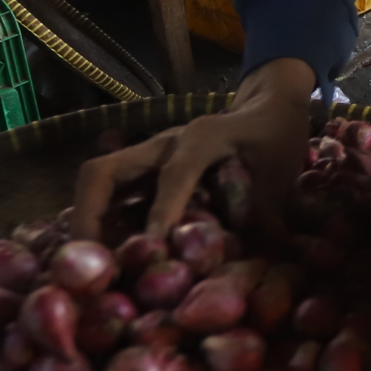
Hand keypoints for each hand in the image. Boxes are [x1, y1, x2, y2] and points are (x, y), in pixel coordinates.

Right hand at [74, 58, 316, 242]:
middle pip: (102, 172)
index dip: (162, 213)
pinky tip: (110, 254)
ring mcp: (149, 156)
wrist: (270, 105)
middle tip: (92, 261)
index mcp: (200, 139)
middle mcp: (163, 144)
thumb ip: (267, 216)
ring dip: (89, 222)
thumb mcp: (281, 174)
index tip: (153, 248)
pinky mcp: (146, 169)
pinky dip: (103, 222)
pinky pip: (111, 194)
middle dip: (89, 217)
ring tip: (94, 265)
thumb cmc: (275, 136)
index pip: (172, 175)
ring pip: (98, 181)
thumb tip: (257, 266)